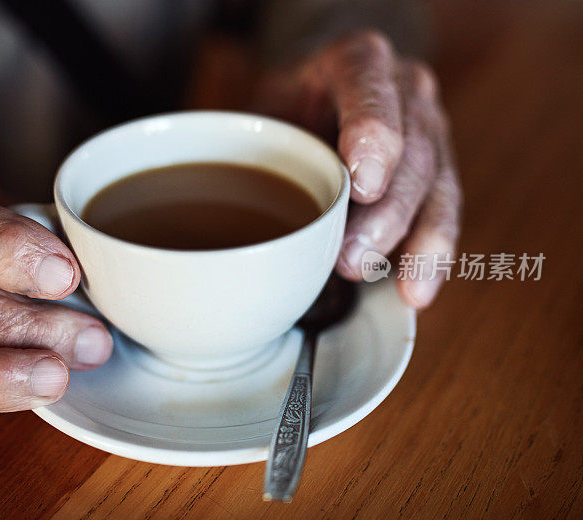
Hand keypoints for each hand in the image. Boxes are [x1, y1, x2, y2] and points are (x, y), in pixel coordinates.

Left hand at [256, 29, 461, 307]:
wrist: (318, 95)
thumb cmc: (285, 109)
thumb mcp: (260, 112)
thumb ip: (258, 152)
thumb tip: (242, 237)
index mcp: (353, 61)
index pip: (367, 86)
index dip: (371, 132)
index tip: (361, 183)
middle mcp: (403, 88)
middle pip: (410, 151)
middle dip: (386, 213)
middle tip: (352, 260)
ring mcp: (429, 127)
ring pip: (436, 186)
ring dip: (415, 243)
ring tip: (397, 288)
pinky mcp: (439, 168)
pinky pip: (443, 212)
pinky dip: (431, 255)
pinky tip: (417, 292)